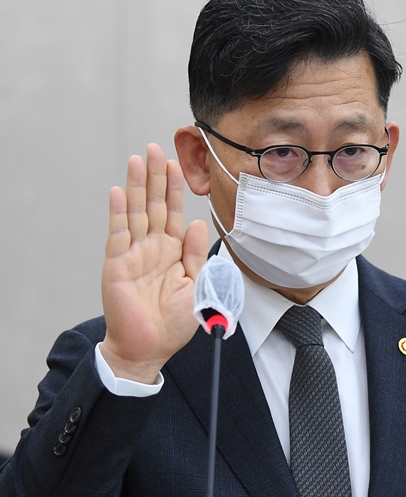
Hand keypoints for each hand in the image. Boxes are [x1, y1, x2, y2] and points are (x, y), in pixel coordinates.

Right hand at [99, 144, 208, 382]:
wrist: (150, 349)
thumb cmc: (173, 322)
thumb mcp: (196, 285)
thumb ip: (195, 254)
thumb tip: (194, 223)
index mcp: (172, 251)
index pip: (172, 212)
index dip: (174, 188)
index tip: (178, 163)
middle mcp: (152, 248)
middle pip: (153, 204)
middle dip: (155, 176)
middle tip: (156, 147)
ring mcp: (133, 254)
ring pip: (135, 212)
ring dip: (136, 186)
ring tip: (137, 159)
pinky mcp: (118, 265)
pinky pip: (118, 234)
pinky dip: (118, 212)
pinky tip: (117, 192)